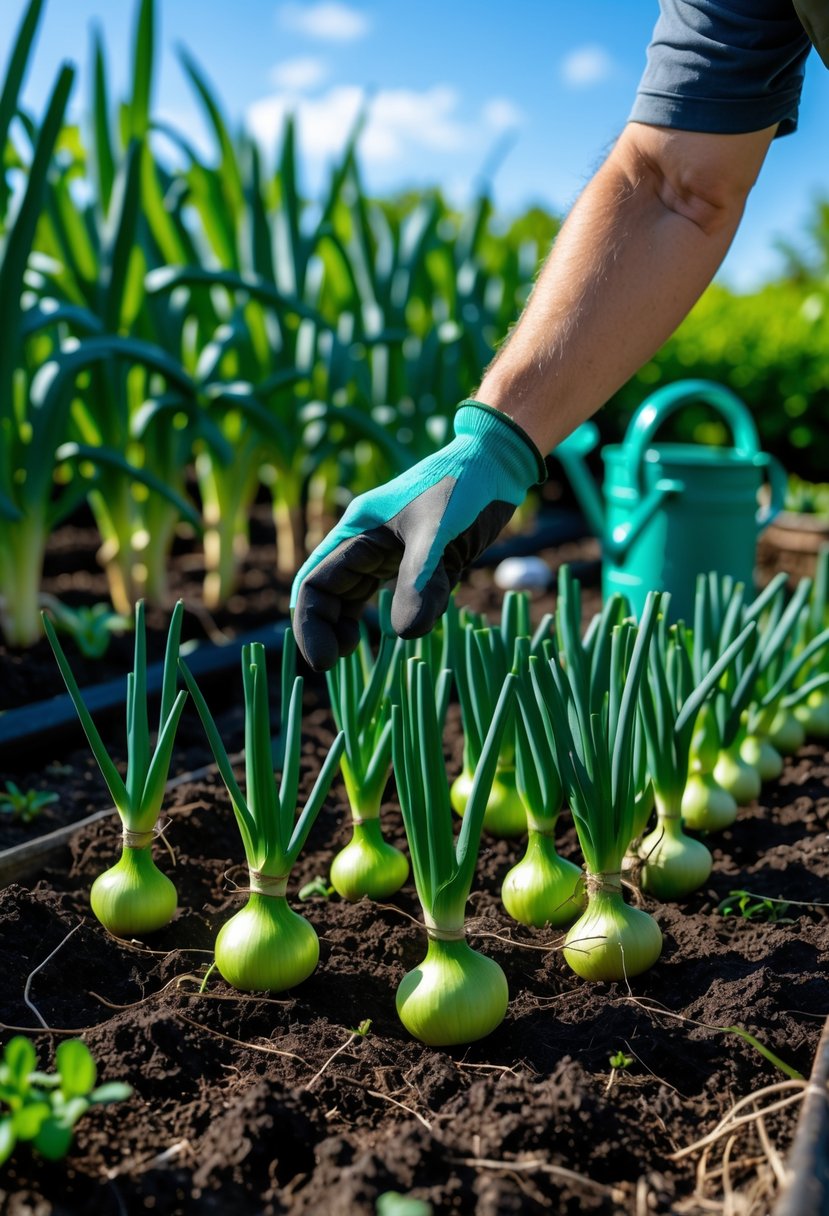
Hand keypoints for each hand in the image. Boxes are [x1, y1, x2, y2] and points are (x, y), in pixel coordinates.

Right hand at [290, 400, 545, 669]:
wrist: (496, 465)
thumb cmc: (462, 487)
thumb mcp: (438, 534)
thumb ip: (420, 583)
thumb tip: (404, 636)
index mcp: (357, 530)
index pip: (316, 583)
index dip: (311, 623)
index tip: (326, 661)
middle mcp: (365, 542)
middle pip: (330, 593)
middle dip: (327, 629)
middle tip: (337, 665)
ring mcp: (389, 551)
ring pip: (357, 596)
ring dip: (352, 624)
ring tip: (356, 654)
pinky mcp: (415, 559)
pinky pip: (393, 594)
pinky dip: (396, 615)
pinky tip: (409, 628)